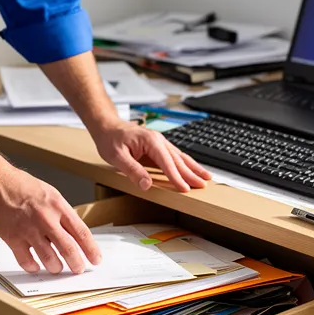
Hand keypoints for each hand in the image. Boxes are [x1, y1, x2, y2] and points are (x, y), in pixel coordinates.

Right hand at [0, 167, 100, 274]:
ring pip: (49, 259)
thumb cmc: (24, 188)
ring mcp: (29, 230)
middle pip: (68, 249)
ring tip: (57, 268)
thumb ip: (63, 214)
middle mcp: (46, 219)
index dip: (91, 249)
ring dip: (56, 268)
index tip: (96, 259)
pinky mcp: (13, 239)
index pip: (82, 233)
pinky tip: (36, 266)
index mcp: (58, 207)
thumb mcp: (52, 195)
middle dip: (76, 264)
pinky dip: (33, 267)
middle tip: (79, 269)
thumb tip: (75, 235)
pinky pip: (26, 261)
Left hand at [91, 121, 211, 191]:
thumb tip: (146, 184)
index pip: (167, 162)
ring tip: (206, 177)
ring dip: (193, 168)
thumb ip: (132, 170)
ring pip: (180, 157)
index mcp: (150, 141)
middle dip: (191, 173)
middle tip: (203, 185)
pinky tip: (192, 169)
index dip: (176, 176)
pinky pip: (174, 156)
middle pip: (178, 159)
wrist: (107, 126)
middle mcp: (158, 140)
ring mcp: (159, 142)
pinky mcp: (157, 147)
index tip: (185, 188)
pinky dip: (185, 164)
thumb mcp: (116, 157)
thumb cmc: (110, 139)